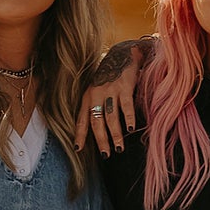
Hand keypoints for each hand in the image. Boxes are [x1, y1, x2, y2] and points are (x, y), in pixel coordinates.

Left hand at [74, 38, 151, 154]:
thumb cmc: (110, 76)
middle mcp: (96, 94)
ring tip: (119, 149)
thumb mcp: (97, 89)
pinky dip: (128, 118)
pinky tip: (131, 129)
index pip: (81, 119)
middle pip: (96, 121)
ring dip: (115, 135)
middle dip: (101, 140)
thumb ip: (95, 106)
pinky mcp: (124, 86)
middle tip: (106, 155)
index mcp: (88, 97)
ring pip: (111, 117)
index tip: (78, 149)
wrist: (123, 54)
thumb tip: (97, 129)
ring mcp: (110, 90)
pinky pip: (126, 105)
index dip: (80, 134)